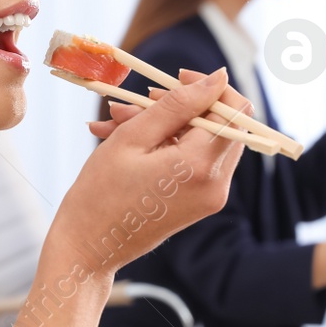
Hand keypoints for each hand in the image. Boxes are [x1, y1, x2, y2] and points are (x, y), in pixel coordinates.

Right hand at [46, 68, 249, 276]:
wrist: (89, 248)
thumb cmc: (100, 193)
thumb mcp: (134, 137)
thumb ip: (178, 104)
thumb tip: (217, 78)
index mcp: (201, 167)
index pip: (235, 111)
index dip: (211, 87)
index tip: (176, 79)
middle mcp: (216, 185)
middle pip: (221, 124)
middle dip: (182, 105)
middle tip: (139, 102)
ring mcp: (210, 197)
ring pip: (202, 140)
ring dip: (166, 124)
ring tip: (116, 122)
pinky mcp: (200, 203)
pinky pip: (192, 160)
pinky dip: (165, 145)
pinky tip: (124, 141)